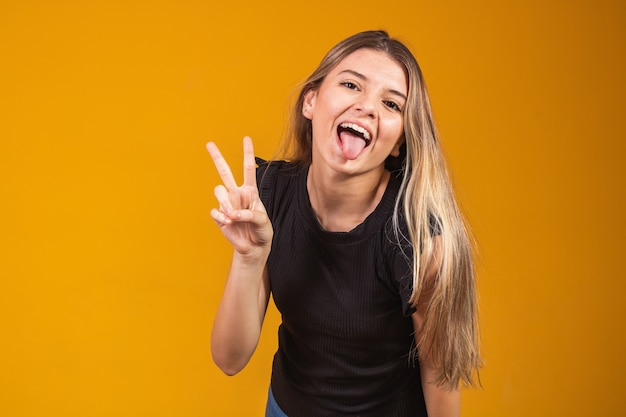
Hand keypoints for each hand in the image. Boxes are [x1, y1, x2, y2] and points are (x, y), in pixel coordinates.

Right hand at [206, 136, 272, 257]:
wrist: (254, 246)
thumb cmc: (262, 231)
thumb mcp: (263, 221)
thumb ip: (249, 215)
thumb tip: (232, 213)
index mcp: (250, 191)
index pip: (248, 169)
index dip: (247, 153)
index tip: (246, 138)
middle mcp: (237, 194)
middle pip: (225, 172)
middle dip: (217, 157)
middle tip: (209, 144)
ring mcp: (227, 204)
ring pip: (218, 191)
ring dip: (226, 203)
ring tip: (234, 217)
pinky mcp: (219, 215)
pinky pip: (215, 211)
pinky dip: (222, 217)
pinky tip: (229, 223)